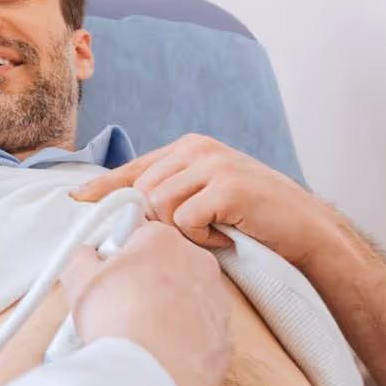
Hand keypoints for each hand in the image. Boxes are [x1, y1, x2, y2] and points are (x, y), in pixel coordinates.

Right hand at [61, 220, 232, 385]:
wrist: (145, 377)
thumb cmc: (114, 322)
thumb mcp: (77, 278)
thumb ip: (82, 256)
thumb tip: (87, 256)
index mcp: (165, 240)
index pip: (139, 234)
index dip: (118, 254)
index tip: (108, 272)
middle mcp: (199, 264)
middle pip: (165, 264)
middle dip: (144, 280)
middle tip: (117, 304)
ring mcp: (217, 303)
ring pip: (184, 297)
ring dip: (164, 309)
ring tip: (136, 333)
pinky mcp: (224, 339)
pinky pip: (198, 331)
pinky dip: (181, 339)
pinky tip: (157, 352)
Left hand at [71, 134, 340, 266]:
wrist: (308, 230)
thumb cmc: (255, 219)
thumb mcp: (208, 195)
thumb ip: (171, 192)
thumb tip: (120, 212)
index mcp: (189, 147)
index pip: (134, 167)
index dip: (104, 188)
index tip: (77, 201)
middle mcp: (198, 149)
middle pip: (141, 191)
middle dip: (153, 222)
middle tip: (188, 238)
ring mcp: (213, 164)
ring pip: (158, 205)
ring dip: (180, 231)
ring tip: (210, 235)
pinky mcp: (226, 186)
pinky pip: (184, 219)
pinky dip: (200, 237)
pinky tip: (224, 237)